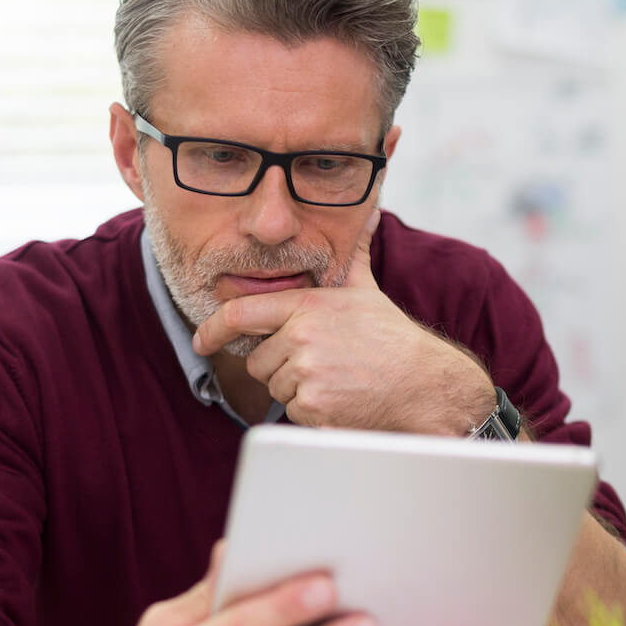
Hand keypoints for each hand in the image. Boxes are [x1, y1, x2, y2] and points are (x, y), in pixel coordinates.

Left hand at [191, 211, 495, 434]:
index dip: (213, 329)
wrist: (425, 385)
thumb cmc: (393, 340)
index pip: (242, 314)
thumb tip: (366, 213)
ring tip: (336, 379)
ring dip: (297, 389)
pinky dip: (311, 410)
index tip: (201, 340)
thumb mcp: (366, 289)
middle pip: (258, 360)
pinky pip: (292, 411)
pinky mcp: (313, 406)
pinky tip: (340, 399)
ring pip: (274, 387)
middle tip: (321, 363)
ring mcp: (306, 373)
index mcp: (307, 306)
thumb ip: (352, 254)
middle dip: (280, 365)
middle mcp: (302, 337)